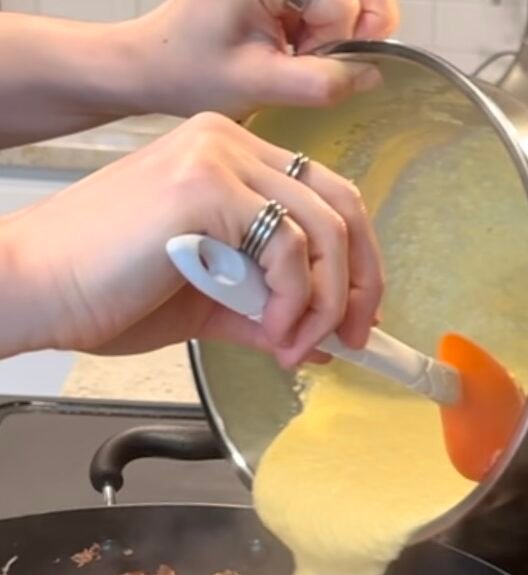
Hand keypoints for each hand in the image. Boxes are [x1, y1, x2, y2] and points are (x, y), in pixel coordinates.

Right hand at [2, 114, 382, 366]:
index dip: (357, 263)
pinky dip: (295, 303)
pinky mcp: (206, 187)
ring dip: (326, 305)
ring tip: (294, 348)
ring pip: (325, 230)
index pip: (326, 198)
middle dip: (361, 283)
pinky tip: (271, 334)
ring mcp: (218, 158)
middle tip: (357, 338)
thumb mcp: (208, 304)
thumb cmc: (106, 291)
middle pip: (343, 205)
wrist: (37, 288)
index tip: (358, 318)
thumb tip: (325, 339)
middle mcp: (230, 144)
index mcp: (230, 160)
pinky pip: (288, 249)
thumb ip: (267, 311)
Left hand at [130, 0, 397, 115]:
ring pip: (347, 0)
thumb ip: (319, 82)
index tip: (300, 60)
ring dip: (334, 30)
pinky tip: (295, 41)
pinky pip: (328, 3)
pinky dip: (321, 26)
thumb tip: (373, 74)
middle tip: (302, 56)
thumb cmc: (192, 71)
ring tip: (296, 49)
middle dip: (341, 31)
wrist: (155, 64)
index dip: (334, 37)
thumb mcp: (259, 84)